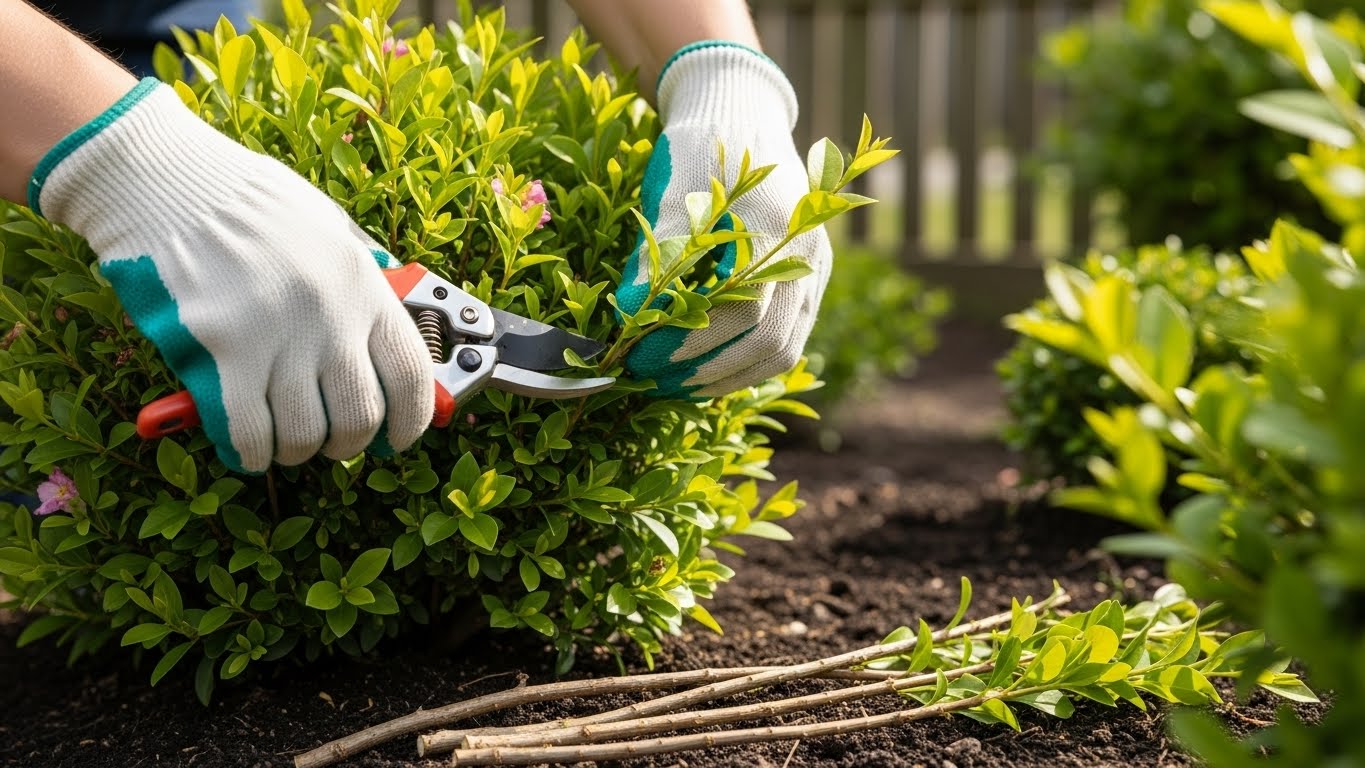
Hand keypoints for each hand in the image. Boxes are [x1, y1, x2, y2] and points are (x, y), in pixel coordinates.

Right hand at [29, 79, 434, 472]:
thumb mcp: (332, 230)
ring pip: (304, 434)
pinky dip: (252, 452)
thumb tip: (392, 336)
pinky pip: (249, 431)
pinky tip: (249, 447)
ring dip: (297, 451)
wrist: (172, 183)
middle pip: (360, 417)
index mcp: (365, 285)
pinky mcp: (223, 351)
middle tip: (332, 443)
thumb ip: (363, 283)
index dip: (411, 422)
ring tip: (287, 442)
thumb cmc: (252, 204)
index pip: (411, 376)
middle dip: (349, 444)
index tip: (397, 438)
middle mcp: (330, 315)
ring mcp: (278, 336)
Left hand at [613, 43, 831, 398]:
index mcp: (773, 227)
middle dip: (707, 371)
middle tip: (655, 381)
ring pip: (784, 349)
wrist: (741, 115)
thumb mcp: (671, 190)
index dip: (690, 344)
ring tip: (680, 387)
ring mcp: (815, 270)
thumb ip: (655, 253)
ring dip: (731, 378)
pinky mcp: (811, 282)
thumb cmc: (699, 148)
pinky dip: (749, 364)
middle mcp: (805, 254)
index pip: (740, 311)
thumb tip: (629, 317)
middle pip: (767, 342)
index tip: (642, 358)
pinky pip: (789, 338)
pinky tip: (709, 370)